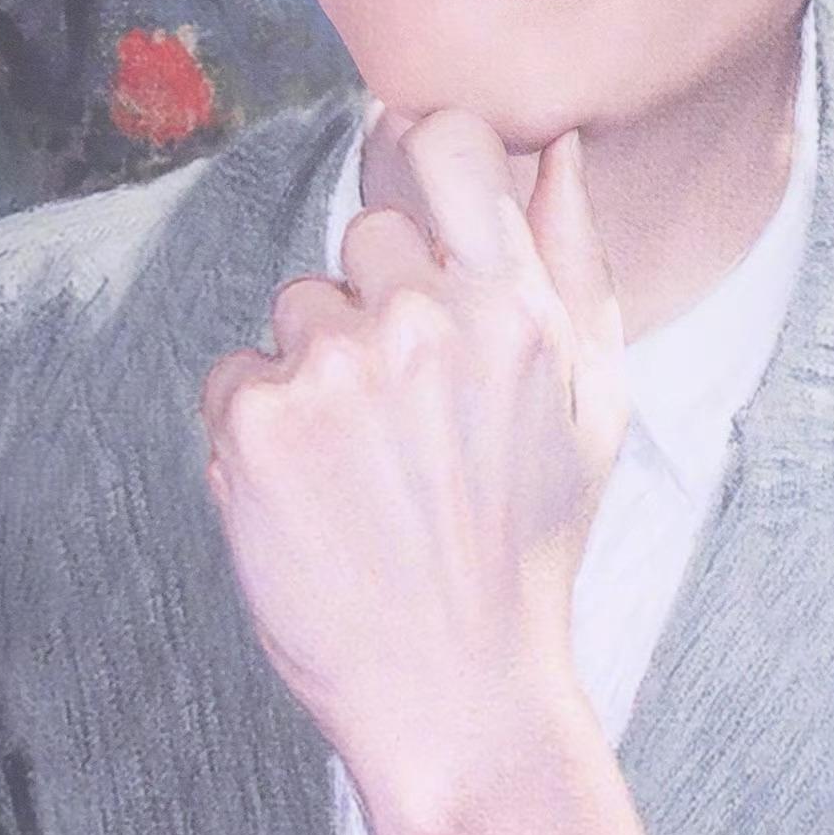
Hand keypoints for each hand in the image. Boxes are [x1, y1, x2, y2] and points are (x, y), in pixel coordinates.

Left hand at [201, 112, 629, 834]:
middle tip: (408, 412)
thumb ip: (575, 262)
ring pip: (298, 309)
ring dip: (318, 371)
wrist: (455, 690)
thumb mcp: (595, 402)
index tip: (418, 192)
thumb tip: (562, 149)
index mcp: (517, 310)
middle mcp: (429, 324)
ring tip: (365, 469)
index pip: (450, 143)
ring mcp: (338, 371)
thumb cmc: (529, 546)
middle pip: (363, 236)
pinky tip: (315, 495)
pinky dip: (261, 430)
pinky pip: (238, 374)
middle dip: (378, 304)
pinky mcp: (259, 423)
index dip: (424, 153)